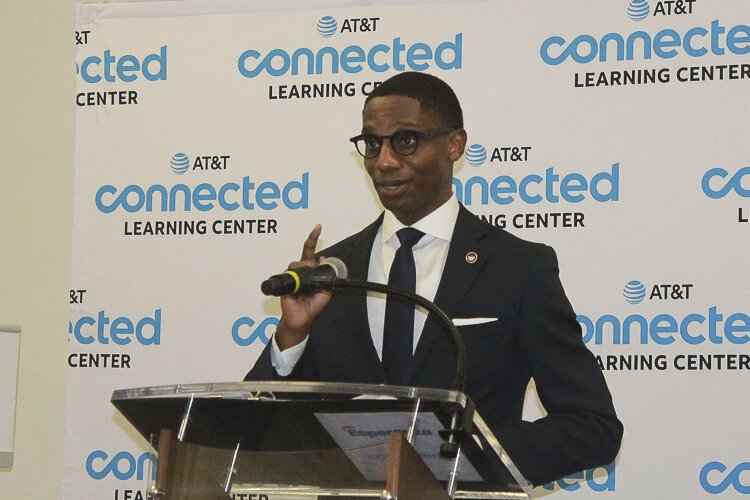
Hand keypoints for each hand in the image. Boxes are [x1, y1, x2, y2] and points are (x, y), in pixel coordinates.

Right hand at [274, 224, 332, 349]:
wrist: (302, 318)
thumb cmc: (313, 306)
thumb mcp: (326, 291)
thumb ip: (327, 277)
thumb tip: (323, 260)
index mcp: (311, 272)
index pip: (311, 252)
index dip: (313, 239)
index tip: (317, 227)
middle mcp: (302, 272)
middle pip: (305, 255)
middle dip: (310, 250)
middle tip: (316, 249)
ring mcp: (293, 276)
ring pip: (298, 263)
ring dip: (304, 270)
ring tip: (307, 285)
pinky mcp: (286, 281)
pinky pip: (289, 273)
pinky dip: (295, 278)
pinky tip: (299, 287)